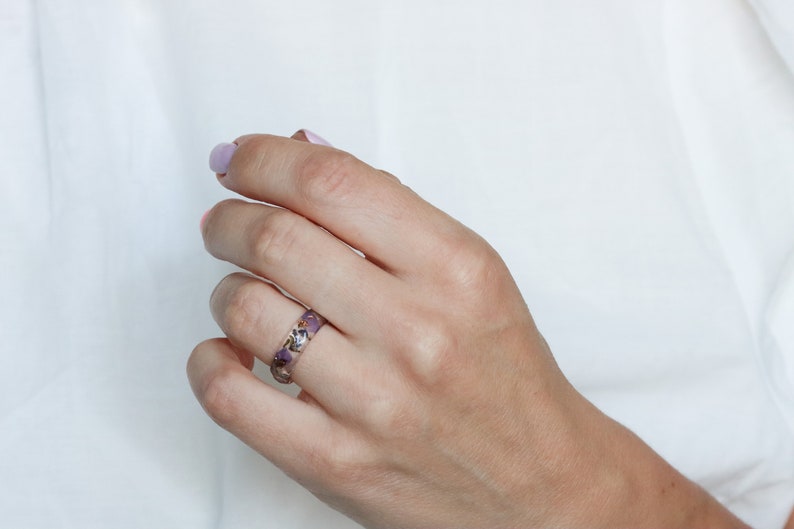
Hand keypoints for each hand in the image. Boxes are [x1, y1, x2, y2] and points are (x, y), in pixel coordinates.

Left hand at [188, 132, 749, 527]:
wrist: (539, 482)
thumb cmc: (505, 375)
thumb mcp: (473, 275)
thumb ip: (391, 213)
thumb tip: (301, 150)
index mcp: (455, 270)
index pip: (332, 183)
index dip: (264, 158)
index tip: (239, 159)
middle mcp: (416, 331)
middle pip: (276, 238)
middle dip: (230, 218)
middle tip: (226, 222)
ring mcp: (374, 401)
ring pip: (244, 309)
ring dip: (226, 287)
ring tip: (246, 291)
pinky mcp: (335, 461)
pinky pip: (229, 395)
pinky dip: (208, 361)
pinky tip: (230, 351)